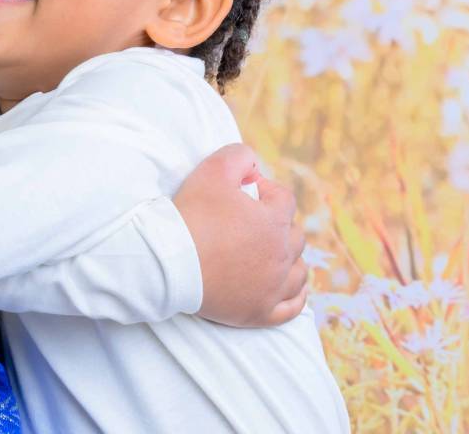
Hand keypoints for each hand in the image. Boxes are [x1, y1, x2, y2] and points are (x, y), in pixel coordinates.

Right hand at [174, 143, 306, 327]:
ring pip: (298, 271)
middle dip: (277, 224)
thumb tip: (253, 162)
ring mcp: (273, 288)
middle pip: (295, 235)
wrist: (170, 262)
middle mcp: (281, 256)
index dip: (265, 191)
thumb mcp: (212, 170)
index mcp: (274, 222)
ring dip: (288, 258)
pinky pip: (293, 306)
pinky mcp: (261, 312)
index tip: (242, 192)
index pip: (285, 199)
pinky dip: (294, 296)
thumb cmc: (192, 216)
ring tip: (265, 252)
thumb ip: (238, 155)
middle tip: (247, 221)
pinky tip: (285, 287)